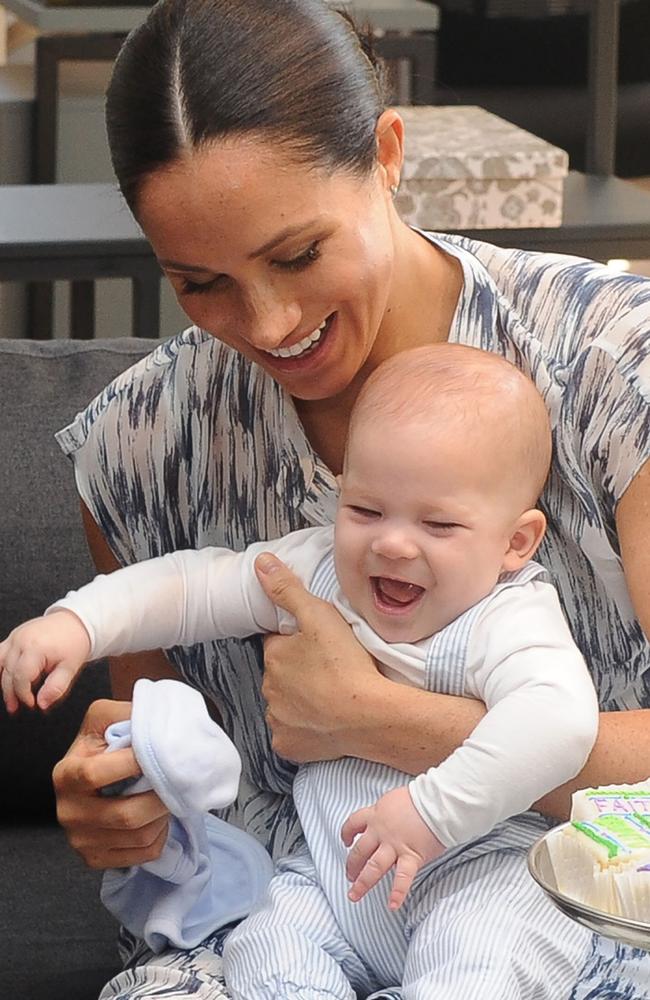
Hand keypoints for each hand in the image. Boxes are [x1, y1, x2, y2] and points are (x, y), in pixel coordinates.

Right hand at [0, 609, 90, 712]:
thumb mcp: (70, 668)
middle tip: (16, 707)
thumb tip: (42, 704)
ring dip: (1, 682)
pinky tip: (3, 679)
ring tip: (9, 698)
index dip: (23, 695)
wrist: (75, 622)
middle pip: (8, 673)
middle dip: (11, 693)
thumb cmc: (73, 643)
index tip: (31, 704)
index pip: (21, 677)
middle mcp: (21, 640)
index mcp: (35, 648)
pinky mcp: (14, 636)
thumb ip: (56, 687)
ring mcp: (15, 637)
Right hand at [53, 699, 169, 868]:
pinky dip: (160, 835)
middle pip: (125, 815)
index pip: (96, 774)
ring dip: (163, 816)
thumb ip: (125, 711)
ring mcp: (81, 839)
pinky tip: (157, 817)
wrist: (97, 774)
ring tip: (167, 796)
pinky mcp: (96, 858)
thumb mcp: (104, 716)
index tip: (158, 754)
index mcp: (66, 774)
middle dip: (159, 797)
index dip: (132, 765)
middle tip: (176, 781)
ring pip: (139, 836)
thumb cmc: (103, 743)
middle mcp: (68, 811)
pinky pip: (142, 853)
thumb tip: (154, 717)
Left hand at [255, 552, 383, 762]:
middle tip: (329, 671)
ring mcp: (278, 720)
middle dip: (298, 672)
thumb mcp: (319, 615)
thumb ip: (287, 589)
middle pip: (281, 675)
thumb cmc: (347, 664)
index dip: (296, 643)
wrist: (370, 715)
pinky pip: (291, 735)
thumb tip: (260, 563)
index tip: (317, 647)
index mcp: (273, 656)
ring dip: (301, 700)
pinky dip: (304, 730)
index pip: (278, 644)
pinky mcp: (289, 746)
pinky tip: (324, 722)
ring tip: (331, 695)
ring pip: (286, 704)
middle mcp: (269, 688)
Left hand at [341, 786, 444, 910]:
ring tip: (354, 894)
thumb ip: (386, 812)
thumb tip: (386, 819)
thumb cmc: (421, 797)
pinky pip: (402, 878)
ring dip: (362, 883)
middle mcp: (381, 831)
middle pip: (360, 851)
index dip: (347, 833)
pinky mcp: (411, 856)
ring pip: (373, 867)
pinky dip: (397, 893)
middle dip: (352, 865)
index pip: (354, 823)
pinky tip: (392, 905)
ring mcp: (395, 846)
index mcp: (376, 814)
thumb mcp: (394, 799)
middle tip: (350, 876)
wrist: (437, 801)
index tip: (346, 841)